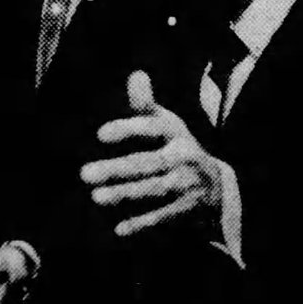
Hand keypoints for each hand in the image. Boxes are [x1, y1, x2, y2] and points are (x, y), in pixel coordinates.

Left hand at [84, 70, 225, 237]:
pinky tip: (119, 229)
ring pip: (154, 190)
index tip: (100, 134)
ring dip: (125, 194)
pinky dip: (143, 224)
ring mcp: (187, 184)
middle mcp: (184, 157)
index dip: (127, 129)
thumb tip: (136, 75)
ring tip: (96, 197)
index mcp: (175, 132)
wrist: (219, 184)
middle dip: (117, 169)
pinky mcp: (188, 208)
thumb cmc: (178, 146)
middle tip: (83, 174)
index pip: (150, 128)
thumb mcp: (166, 123)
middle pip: (147, 163)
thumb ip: (145, 104)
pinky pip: (164, 216)